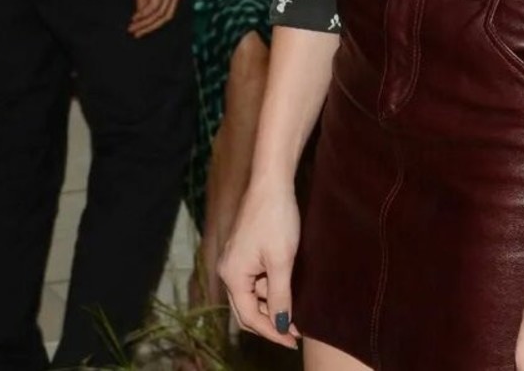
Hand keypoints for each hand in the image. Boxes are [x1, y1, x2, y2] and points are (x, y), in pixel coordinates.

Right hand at [129, 0, 184, 36]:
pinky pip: (155, 6)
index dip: (155, 22)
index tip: (140, 28)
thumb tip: (140, 12)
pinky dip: (144, 15)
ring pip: (160, 14)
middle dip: (151, 27)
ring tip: (132, 28)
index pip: (168, 10)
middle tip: (136, 33)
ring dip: (145, 23)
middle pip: (167, 16)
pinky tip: (135, 18)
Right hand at [219, 181, 300, 348]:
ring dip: (270, 304)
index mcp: (232, 276)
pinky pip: (253, 279)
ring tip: (295, 310)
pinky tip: (285, 288)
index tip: (292, 341)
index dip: (272, 332)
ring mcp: (234, 260)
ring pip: (251, 294)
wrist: (272, 182)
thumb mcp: (281, 261)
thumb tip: (282, 325)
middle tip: (294, 333)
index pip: (250, 317)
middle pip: (246, 310)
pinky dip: (268, 288)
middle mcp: (228, 270)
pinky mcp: (243, 250)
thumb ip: (280, 296)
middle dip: (270, 322)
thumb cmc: (276, 218)